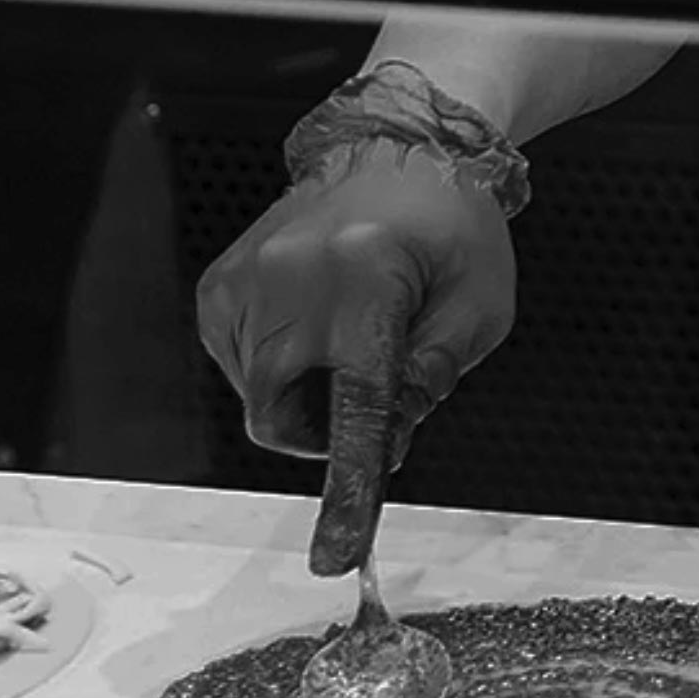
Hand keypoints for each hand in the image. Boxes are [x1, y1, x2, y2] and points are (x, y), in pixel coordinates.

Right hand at [195, 142, 516, 460]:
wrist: (398, 143)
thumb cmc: (451, 219)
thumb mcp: (480, 304)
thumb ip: (434, 376)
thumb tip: (386, 439)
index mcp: (367, 277)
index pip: (353, 407)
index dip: (348, 486)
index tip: (334, 554)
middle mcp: (291, 275)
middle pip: (282, 413)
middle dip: (326, 424)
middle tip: (378, 382)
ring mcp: (244, 277)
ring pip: (257, 397)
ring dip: (306, 391)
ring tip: (353, 329)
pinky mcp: (218, 284)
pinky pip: (237, 367)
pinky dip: (277, 368)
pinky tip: (316, 323)